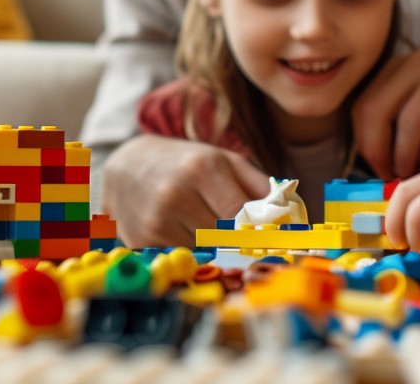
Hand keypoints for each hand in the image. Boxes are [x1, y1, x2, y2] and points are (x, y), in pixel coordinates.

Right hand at [101, 134, 270, 247]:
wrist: (128, 164)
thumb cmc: (186, 162)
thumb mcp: (225, 161)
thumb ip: (260, 186)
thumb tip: (291, 216)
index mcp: (201, 168)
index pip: (242, 216)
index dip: (259, 232)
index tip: (272, 240)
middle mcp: (175, 195)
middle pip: (225, 238)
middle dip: (237, 239)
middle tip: (241, 235)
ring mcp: (155, 220)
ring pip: (204, 253)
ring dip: (212, 247)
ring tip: (202, 224)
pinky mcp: (140, 242)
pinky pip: (181, 259)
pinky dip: (189, 252)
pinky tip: (181, 231)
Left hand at [352, 39, 419, 179]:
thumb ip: (401, 110)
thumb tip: (376, 156)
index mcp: (399, 67)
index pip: (363, 106)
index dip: (364, 142)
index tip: (377, 168)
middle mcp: (417, 63)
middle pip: (378, 110)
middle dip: (377, 150)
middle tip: (390, 174)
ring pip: (410, 118)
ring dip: (405, 153)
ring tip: (410, 172)